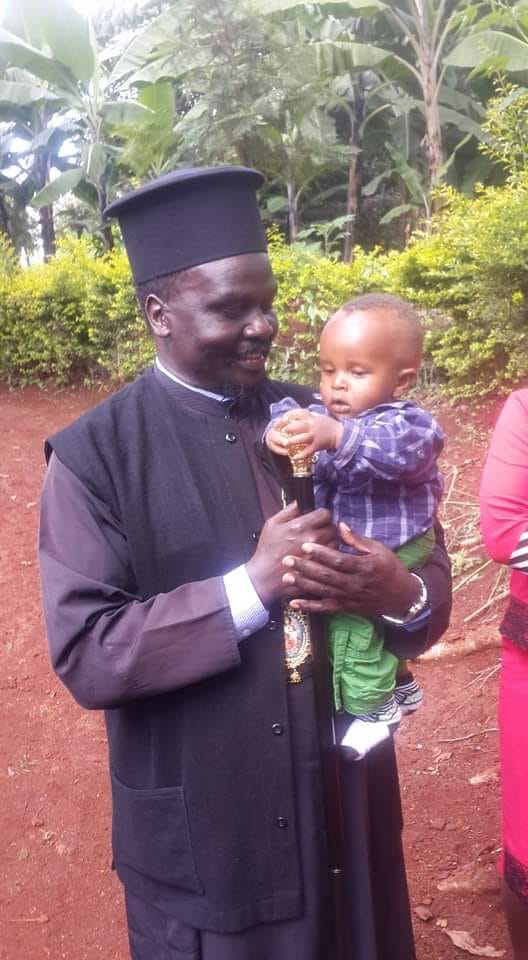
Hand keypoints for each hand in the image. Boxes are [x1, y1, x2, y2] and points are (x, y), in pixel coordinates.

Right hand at [246, 501, 335, 606]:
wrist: (265, 576)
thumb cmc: (268, 550)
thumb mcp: (272, 524)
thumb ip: (289, 510)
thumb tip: (301, 501)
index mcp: (300, 526)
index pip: (325, 513)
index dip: (321, 515)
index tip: (317, 519)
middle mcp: (312, 538)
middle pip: (332, 527)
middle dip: (326, 527)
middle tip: (317, 532)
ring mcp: (318, 554)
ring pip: (335, 541)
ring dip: (329, 541)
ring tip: (318, 544)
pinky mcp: (321, 567)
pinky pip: (333, 557)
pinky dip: (329, 555)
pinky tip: (319, 556)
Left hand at [265, 410, 342, 459]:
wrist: (340, 433)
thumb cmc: (329, 425)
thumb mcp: (319, 417)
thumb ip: (309, 417)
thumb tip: (298, 416)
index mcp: (312, 418)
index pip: (298, 413)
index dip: (289, 415)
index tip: (283, 419)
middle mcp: (312, 426)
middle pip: (297, 426)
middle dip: (288, 428)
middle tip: (282, 432)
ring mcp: (314, 436)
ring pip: (301, 438)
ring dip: (292, 441)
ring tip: (286, 443)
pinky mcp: (317, 445)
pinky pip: (307, 451)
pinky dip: (301, 455)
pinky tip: (295, 457)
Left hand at [282, 522, 420, 616]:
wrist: (401, 596)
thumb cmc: (390, 568)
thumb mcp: (379, 549)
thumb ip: (358, 539)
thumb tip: (340, 525)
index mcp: (364, 567)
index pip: (339, 560)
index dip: (321, 554)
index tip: (305, 546)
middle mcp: (354, 584)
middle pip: (326, 576)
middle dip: (305, 568)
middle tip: (287, 559)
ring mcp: (348, 598)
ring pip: (323, 592)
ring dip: (303, 585)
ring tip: (286, 576)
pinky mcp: (345, 608)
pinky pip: (325, 608)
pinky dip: (309, 607)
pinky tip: (293, 603)